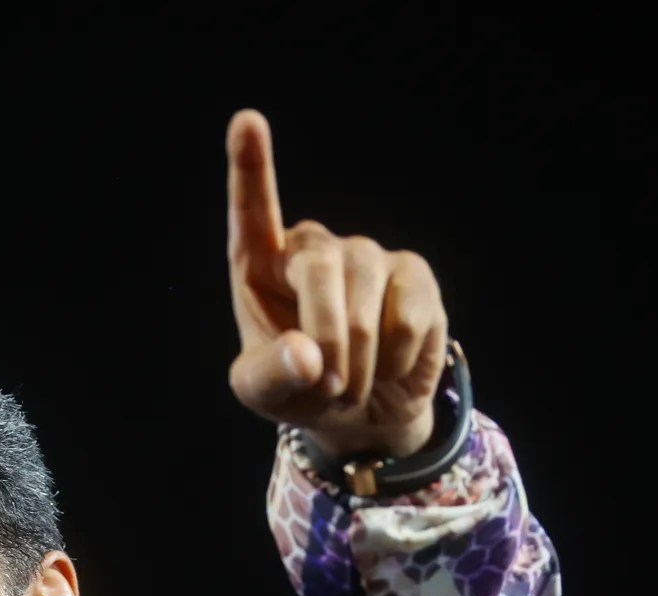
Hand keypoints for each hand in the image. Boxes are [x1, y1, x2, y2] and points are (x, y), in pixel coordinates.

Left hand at [225, 109, 448, 458]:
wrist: (359, 411)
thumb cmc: (298, 389)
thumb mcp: (263, 394)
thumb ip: (271, 376)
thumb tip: (308, 356)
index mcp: (260, 266)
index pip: (252, 211)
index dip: (249, 167)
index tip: (246, 121)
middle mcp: (313, 248)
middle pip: (320, 267)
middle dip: (327, 335)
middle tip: (330, 386)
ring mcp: (365, 255)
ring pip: (366, 295)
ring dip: (360, 358)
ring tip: (351, 384)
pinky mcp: (412, 274)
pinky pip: (408, 314)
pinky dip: (395, 357)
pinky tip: (388, 364)